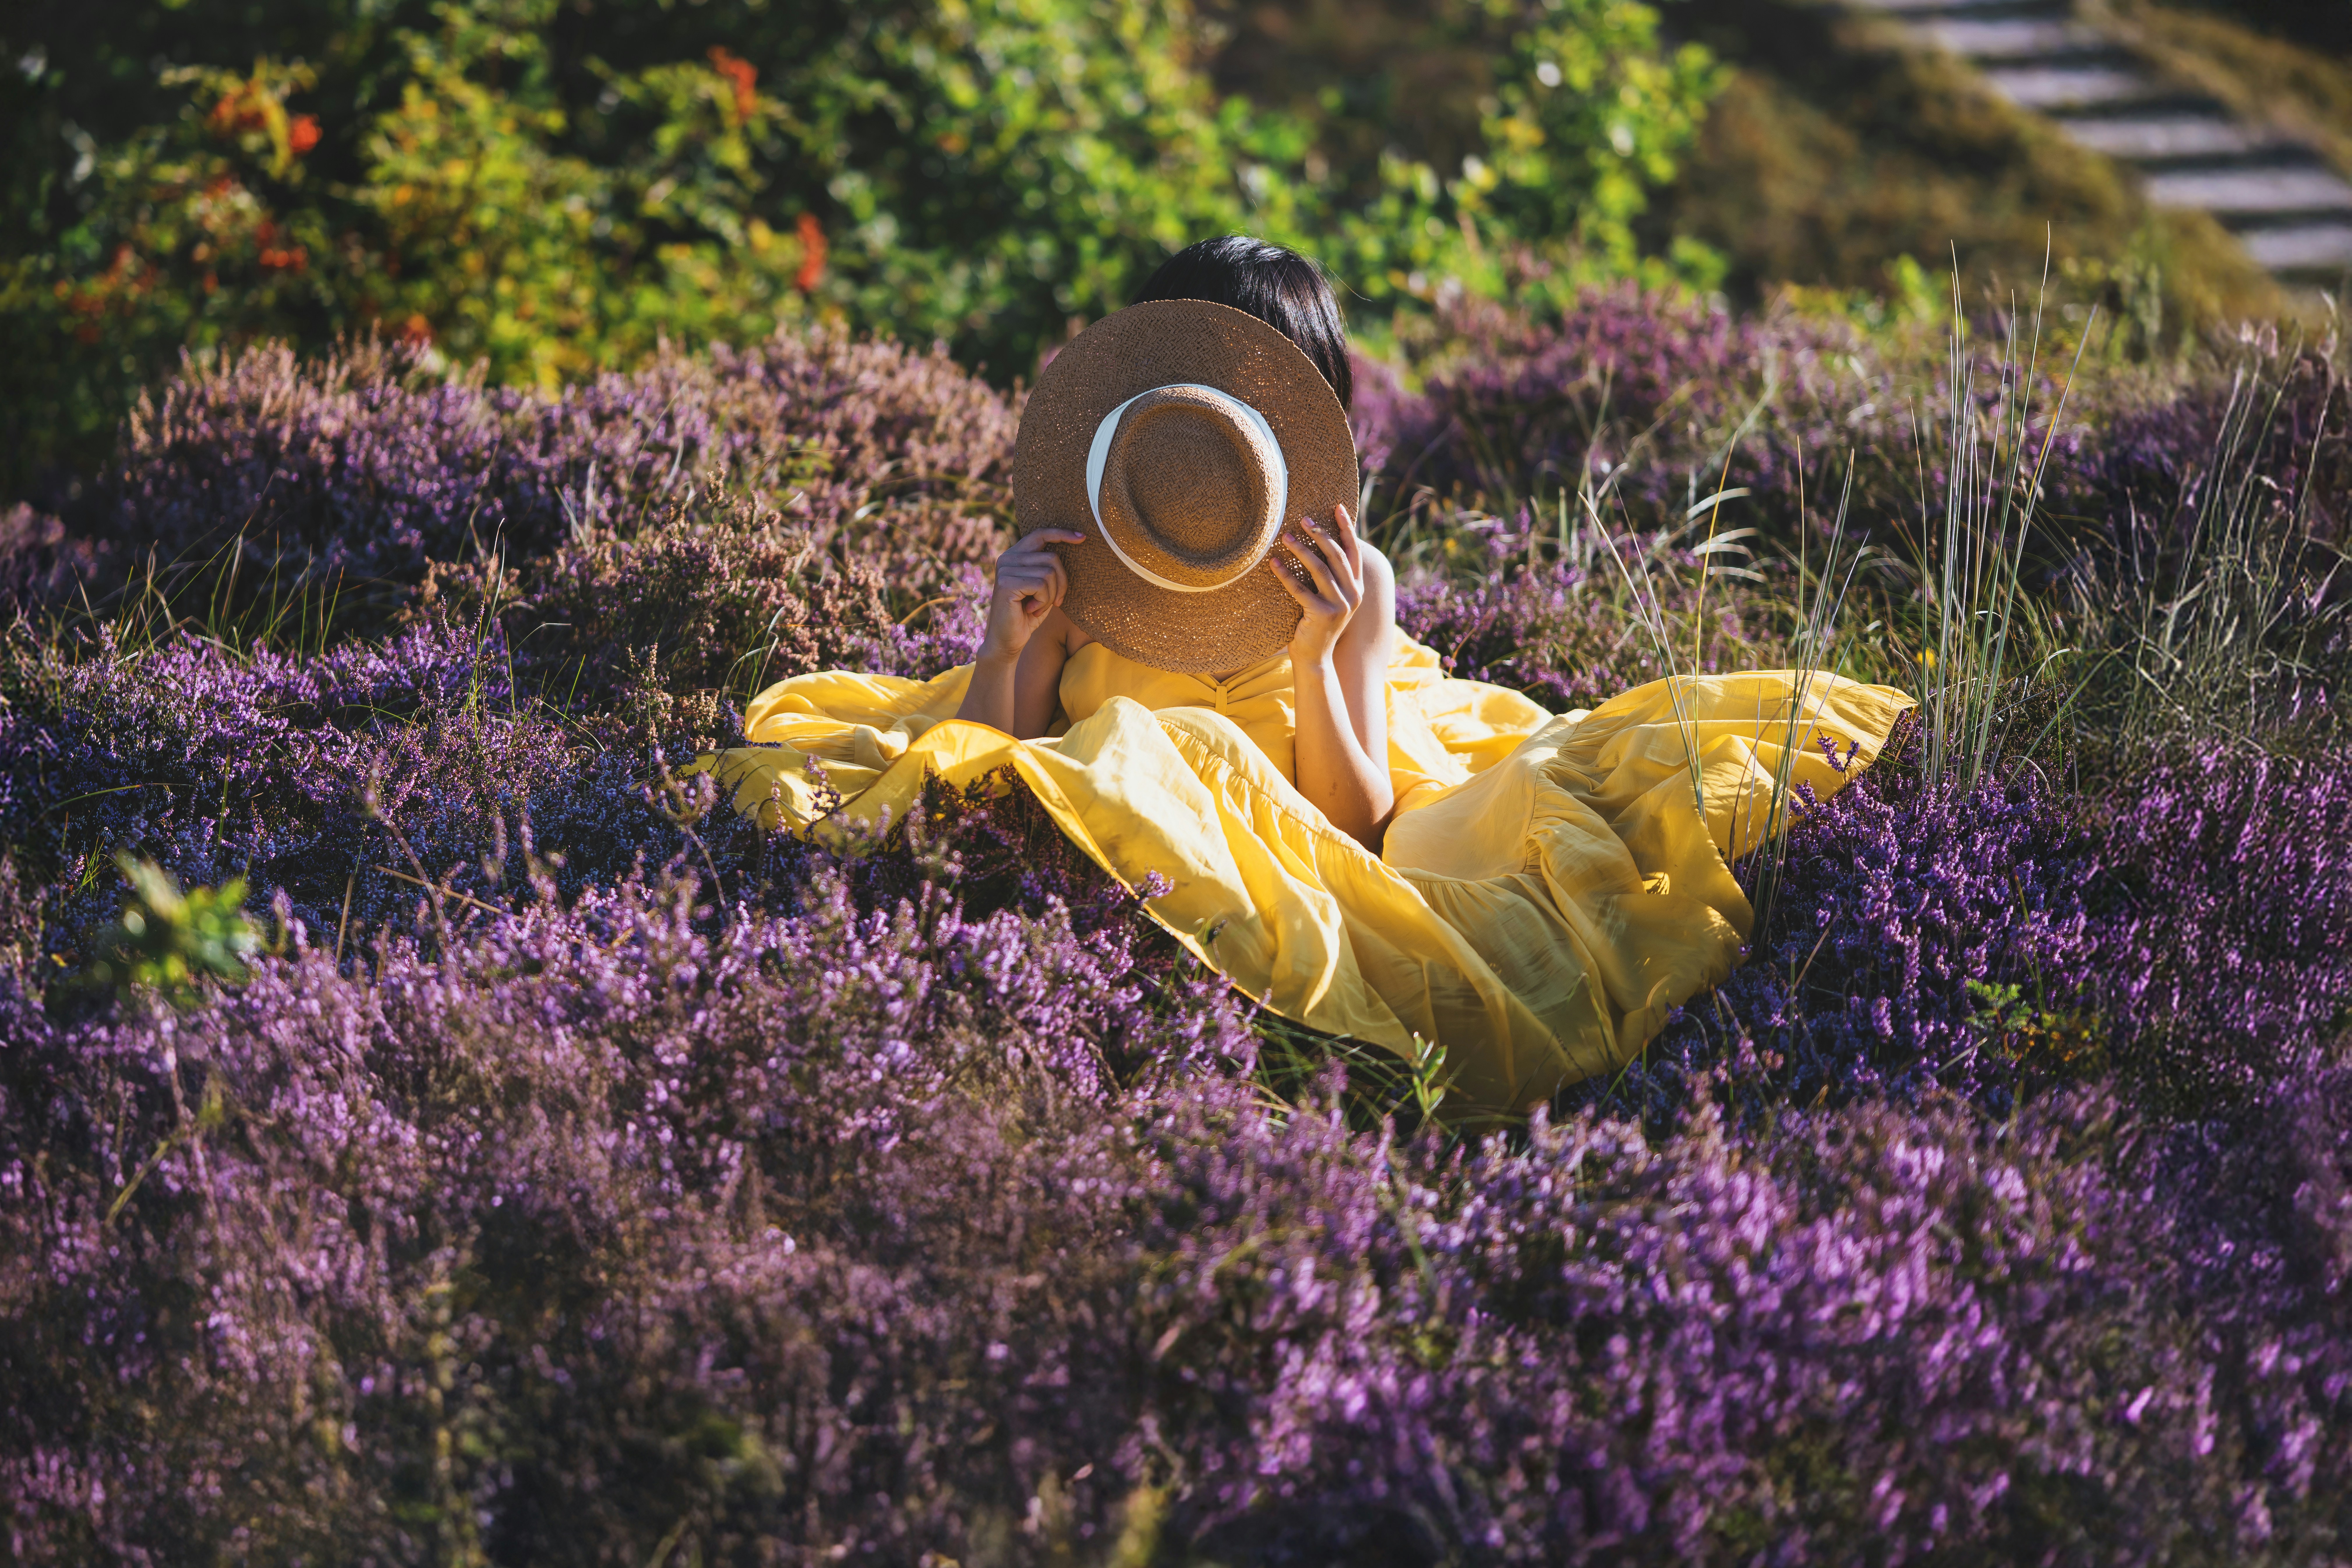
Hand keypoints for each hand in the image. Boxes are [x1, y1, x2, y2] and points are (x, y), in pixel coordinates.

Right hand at [979, 528, 1084, 661]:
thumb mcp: (1042, 588)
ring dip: (1051, 595)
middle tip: (1055, 602)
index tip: (1083, 538)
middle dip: (1061, 582)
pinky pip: (1041, 585)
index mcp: (1015, 556)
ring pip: (1048, 573)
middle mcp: (1007, 558)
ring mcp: (1005, 569)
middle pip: (1052, 557)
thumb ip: (1049, 569)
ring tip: (1038, 607)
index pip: (1041, 534)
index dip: (1062, 534)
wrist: (1007, 641)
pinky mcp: (1007, 583)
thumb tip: (1073, 545)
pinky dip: (1043, 601)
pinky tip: (1031, 610)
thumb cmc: (1027, 615)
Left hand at [1268, 504, 1364, 668]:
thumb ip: (1331, 576)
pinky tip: (1272, 562)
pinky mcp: (1322, 614)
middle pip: (1337, 556)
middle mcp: (1353, 595)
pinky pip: (1300, 589)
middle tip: (1303, 519)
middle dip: (1320, 534)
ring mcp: (1340, 605)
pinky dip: (1285, 574)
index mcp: (1357, 588)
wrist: (1315, 658)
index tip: (1337, 507)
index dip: (1346, 528)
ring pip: (1320, 569)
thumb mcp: (1330, 598)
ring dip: (1301, 550)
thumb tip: (1319, 544)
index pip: (1353, 551)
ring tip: (1285, 536)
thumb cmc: (1316, 623)